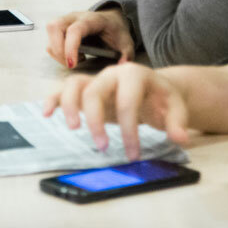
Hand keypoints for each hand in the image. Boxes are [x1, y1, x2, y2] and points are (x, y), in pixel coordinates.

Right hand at [42, 63, 189, 159]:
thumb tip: (180, 138)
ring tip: (73, 129)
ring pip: (75, 85)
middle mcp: (112, 73)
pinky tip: (47, 113)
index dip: (129, 129)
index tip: (133, 154)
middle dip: (96, 120)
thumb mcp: (175, 108)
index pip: (127, 101)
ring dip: (70, 106)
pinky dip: (53, 98)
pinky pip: (64, 88)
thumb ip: (178, 122)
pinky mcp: (86, 88)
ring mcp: (97, 79)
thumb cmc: (162, 99)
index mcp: (136, 74)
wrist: (154, 88)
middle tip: (103, 148)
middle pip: (95, 91)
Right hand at [45, 8, 134, 67]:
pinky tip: (72, 57)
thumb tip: (122, 65)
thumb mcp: (126, 42)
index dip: (70, 47)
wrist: (111, 20)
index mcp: (92, 19)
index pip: (74, 30)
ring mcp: (66, 20)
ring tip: (74, 60)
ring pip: (50, 32)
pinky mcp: (60, 27)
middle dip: (58, 49)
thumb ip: (127, 54)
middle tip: (72, 64)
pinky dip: (56, 51)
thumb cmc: (116, 31)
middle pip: (54, 27)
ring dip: (57, 51)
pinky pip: (50, 39)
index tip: (73, 65)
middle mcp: (75, 16)